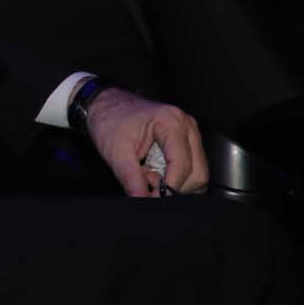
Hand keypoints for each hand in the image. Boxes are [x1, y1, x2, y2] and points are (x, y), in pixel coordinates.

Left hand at [83, 87, 208, 195]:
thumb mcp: (115, 152)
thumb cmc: (109, 119)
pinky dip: (176, 177)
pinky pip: (192, 168)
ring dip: (176, 183)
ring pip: (198, 173)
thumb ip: (130, 178)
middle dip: (174, 187)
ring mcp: (190, 133)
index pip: (182, 166)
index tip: (153, 199)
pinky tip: (156, 171)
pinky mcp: (187, 140)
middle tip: (146, 183)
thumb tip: (142, 201)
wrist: (105, 104)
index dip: (169, 188)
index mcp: (170, 122)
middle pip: (197, 173)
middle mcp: (186, 126)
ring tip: (148, 173)